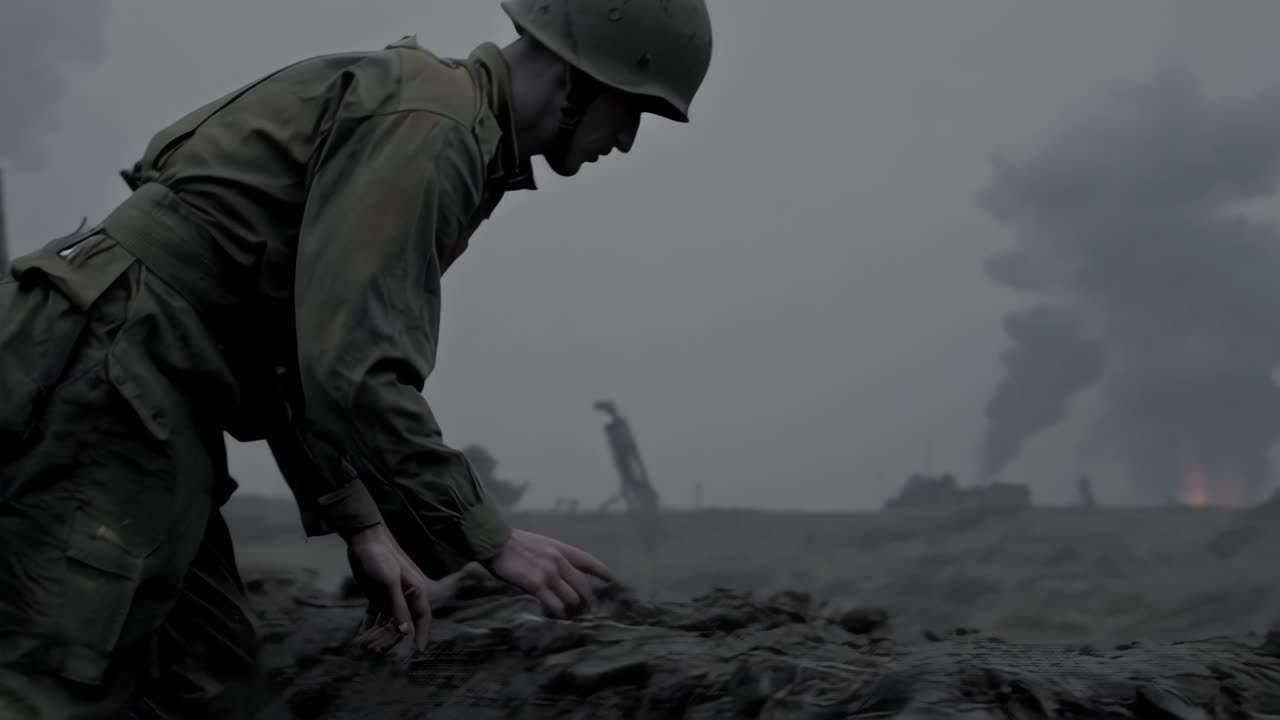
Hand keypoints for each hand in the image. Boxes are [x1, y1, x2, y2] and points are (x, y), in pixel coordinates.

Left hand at [345, 523, 432, 652]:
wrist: (363, 539)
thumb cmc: (379, 557)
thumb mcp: (389, 582)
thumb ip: (397, 606)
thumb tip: (404, 631)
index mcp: (415, 590)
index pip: (422, 618)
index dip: (421, 634)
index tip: (418, 651)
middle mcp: (406, 595)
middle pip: (401, 623)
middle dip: (388, 638)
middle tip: (372, 649)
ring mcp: (391, 596)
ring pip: (387, 621)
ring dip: (376, 633)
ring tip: (362, 643)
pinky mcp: (378, 595)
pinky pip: (375, 615)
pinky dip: (368, 625)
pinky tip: (359, 635)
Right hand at [483, 529, 611, 616]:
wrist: (494, 542)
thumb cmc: (512, 544)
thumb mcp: (539, 544)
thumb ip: (553, 556)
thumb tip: (562, 571)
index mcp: (560, 549)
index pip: (588, 561)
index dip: (601, 572)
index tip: (610, 580)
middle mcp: (559, 560)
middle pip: (584, 586)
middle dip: (587, 602)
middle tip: (585, 613)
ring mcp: (549, 573)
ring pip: (573, 599)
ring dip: (571, 611)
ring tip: (567, 617)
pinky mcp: (536, 584)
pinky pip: (556, 606)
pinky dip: (558, 614)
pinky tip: (554, 616)